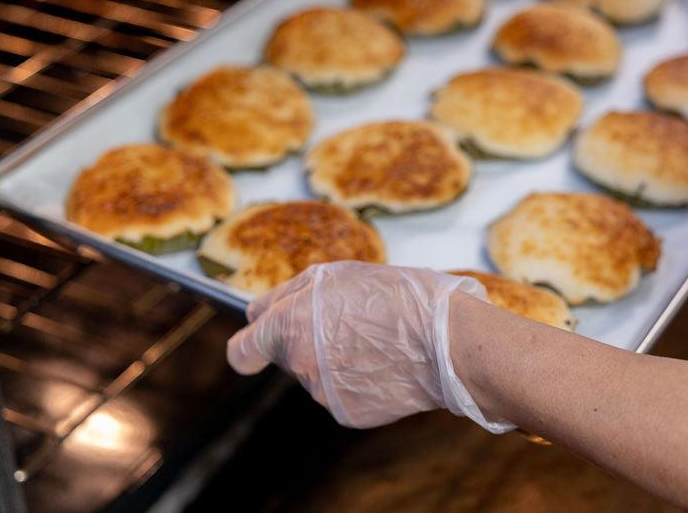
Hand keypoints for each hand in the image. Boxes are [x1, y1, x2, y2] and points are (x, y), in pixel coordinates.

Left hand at [226, 260, 514, 432]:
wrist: (445, 342)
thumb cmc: (398, 297)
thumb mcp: (338, 274)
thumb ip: (290, 294)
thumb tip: (260, 312)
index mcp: (288, 326)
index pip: (242, 350)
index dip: (252, 342)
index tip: (259, 341)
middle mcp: (298, 364)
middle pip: (284, 355)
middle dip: (303, 340)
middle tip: (345, 322)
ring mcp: (322, 393)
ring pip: (315, 373)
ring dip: (333, 358)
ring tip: (376, 339)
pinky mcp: (348, 413)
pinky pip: (341, 393)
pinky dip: (356, 380)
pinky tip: (385, 363)